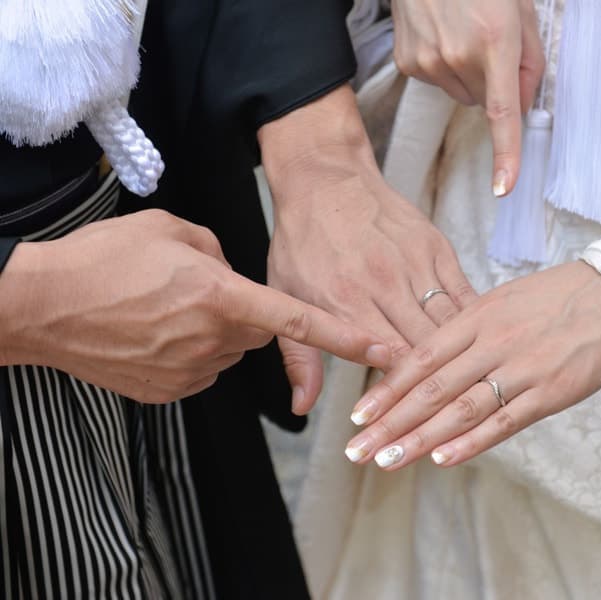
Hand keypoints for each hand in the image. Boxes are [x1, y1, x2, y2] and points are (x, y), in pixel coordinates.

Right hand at [0, 209, 389, 403]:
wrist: (40, 306)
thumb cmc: (102, 259)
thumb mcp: (171, 230)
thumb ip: (217, 249)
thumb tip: (229, 270)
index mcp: (222, 297)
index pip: (299, 321)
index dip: (347, 338)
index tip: (385, 354)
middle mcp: (214, 340)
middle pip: (258, 331)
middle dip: (244, 312)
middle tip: (196, 289)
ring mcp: (191, 371)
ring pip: (229, 351)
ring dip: (214, 332)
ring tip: (163, 308)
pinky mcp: (170, 392)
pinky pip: (201, 369)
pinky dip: (191, 352)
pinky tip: (153, 333)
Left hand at [259, 85, 475, 413]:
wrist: (325, 177)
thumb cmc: (302, 241)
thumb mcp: (285, 298)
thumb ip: (299, 357)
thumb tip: (302, 408)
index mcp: (346, 302)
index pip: (387, 359)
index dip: (407, 395)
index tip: (418, 421)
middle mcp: (383, 285)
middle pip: (424, 346)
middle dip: (440, 384)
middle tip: (453, 413)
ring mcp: (413, 264)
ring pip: (450, 322)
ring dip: (464, 357)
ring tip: (477, 387)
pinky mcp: (434, 247)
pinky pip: (462, 291)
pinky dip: (474, 320)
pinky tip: (486, 343)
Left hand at [342, 261, 600, 468]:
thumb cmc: (556, 297)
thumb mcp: (503, 301)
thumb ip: (466, 330)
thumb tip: (430, 360)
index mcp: (476, 317)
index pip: (420, 359)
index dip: (387, 390)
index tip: (357, 415)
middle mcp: (492, 343)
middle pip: (431, 389)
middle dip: (389, 423)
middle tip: (356, 450)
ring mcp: (521, 369)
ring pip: (460, 409)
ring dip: (420, 439)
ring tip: (387, 461)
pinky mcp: (550, 392)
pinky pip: (504, 421)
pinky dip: (472, 442)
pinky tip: (443, 459)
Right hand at [392, 0, 544, 196]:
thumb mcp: (519, 10)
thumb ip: (529, 61)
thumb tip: (522, 106)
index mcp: (494, 41)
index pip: (502, 111)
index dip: (507, 153)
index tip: (505, 185)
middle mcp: (458, 56)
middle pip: (485, 101)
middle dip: (493, 82)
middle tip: (488, 43)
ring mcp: (428, 62)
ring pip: (461, 95)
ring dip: (468, 74)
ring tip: (460, 34)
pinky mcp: (407, 63)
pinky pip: (437, 83)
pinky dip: (444, 68)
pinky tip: (441, 36)